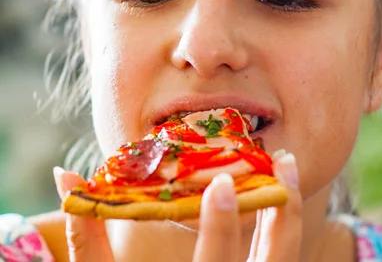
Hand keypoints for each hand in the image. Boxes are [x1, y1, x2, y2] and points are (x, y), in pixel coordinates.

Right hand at [54, 152, 301, 261]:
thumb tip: (64, 175)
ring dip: (289, 212)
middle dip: (281, 210)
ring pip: (286, 258)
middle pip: (275, 261)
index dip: (219, 228)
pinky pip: (278, 261)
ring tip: (288, 166)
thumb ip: (86, 237)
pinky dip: (282, 227)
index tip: (223, 183)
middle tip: (283, 158)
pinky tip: (275, 197)